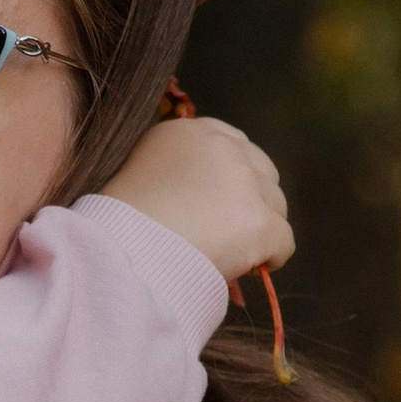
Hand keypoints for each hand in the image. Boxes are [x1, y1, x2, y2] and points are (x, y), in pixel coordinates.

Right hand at [102, 116, 293, 285]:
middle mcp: (222, 147)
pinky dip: (271, 258)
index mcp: (188, 132)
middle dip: (252, 199)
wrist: (120, 257)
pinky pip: (284, 243)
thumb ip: (174, 169)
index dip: (231, 177)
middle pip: (262, 171)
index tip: (219, 202)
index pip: (232, 144)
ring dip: (259, 228)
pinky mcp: (260, 222)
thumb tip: (202, 194)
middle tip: (229, 230)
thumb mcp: (137, 175)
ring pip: (275, 206)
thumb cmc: (117, 226)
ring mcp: (245, 184)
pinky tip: (249, 269)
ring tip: (232, 254)